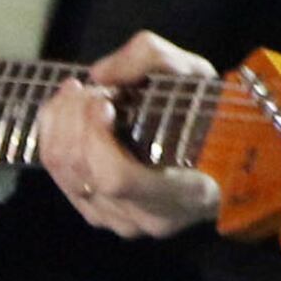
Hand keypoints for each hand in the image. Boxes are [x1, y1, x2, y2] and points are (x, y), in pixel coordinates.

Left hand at [37, 34, 225, 238]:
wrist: (224, 157)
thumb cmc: (212, 117)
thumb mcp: (195, 74)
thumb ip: (151, 59)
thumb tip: (99, 74)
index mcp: (184, 192)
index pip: (117, 178)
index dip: (96, 136)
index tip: (105, 100)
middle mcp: (147, 217)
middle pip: (83, 173)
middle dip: (71, 118)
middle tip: (82, 87)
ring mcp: (121, 222)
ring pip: (65, 177)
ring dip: (58, 127)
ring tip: (74, 94)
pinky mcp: (101, 216)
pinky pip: (62, 181)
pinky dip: (56, 142)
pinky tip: (69, 116)